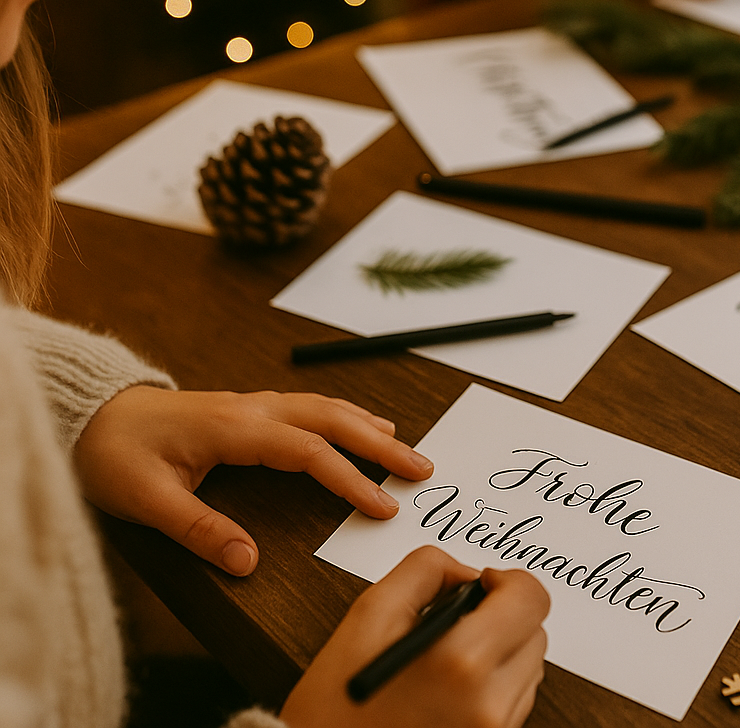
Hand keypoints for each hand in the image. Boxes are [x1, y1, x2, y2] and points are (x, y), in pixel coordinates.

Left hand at [74, 386, 433, 574]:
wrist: (92, 413)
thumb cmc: (115, 453)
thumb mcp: (145, 500)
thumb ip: (199, 529)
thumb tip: (248, 562)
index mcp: (233, 428)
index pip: (307, 450)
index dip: (349, 478)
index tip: (381, 505)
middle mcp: (252, 408)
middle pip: (330, 418)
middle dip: (380, 443)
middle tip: (421, 467)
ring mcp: (252, 403)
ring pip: (324, 406)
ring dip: (367, 424)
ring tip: (403, 446)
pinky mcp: (249, 408)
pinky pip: (309, 406)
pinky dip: (344, 415)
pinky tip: (358, 424)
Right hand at [280, 547, 548, 727]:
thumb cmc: (338, 701)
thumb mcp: (371, 614)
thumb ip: (426, 570)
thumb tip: (467, 572)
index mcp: (462, 662)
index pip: (530, 599)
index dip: (508, 581)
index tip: (481, 584)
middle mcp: (490, 705)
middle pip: (536, 632)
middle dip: (503, 615)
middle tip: (456, 620)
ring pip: (529, 669)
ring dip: (501, 651)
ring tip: (446, 660)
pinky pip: (515, 703)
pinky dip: (494, 685)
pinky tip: (450, 688)